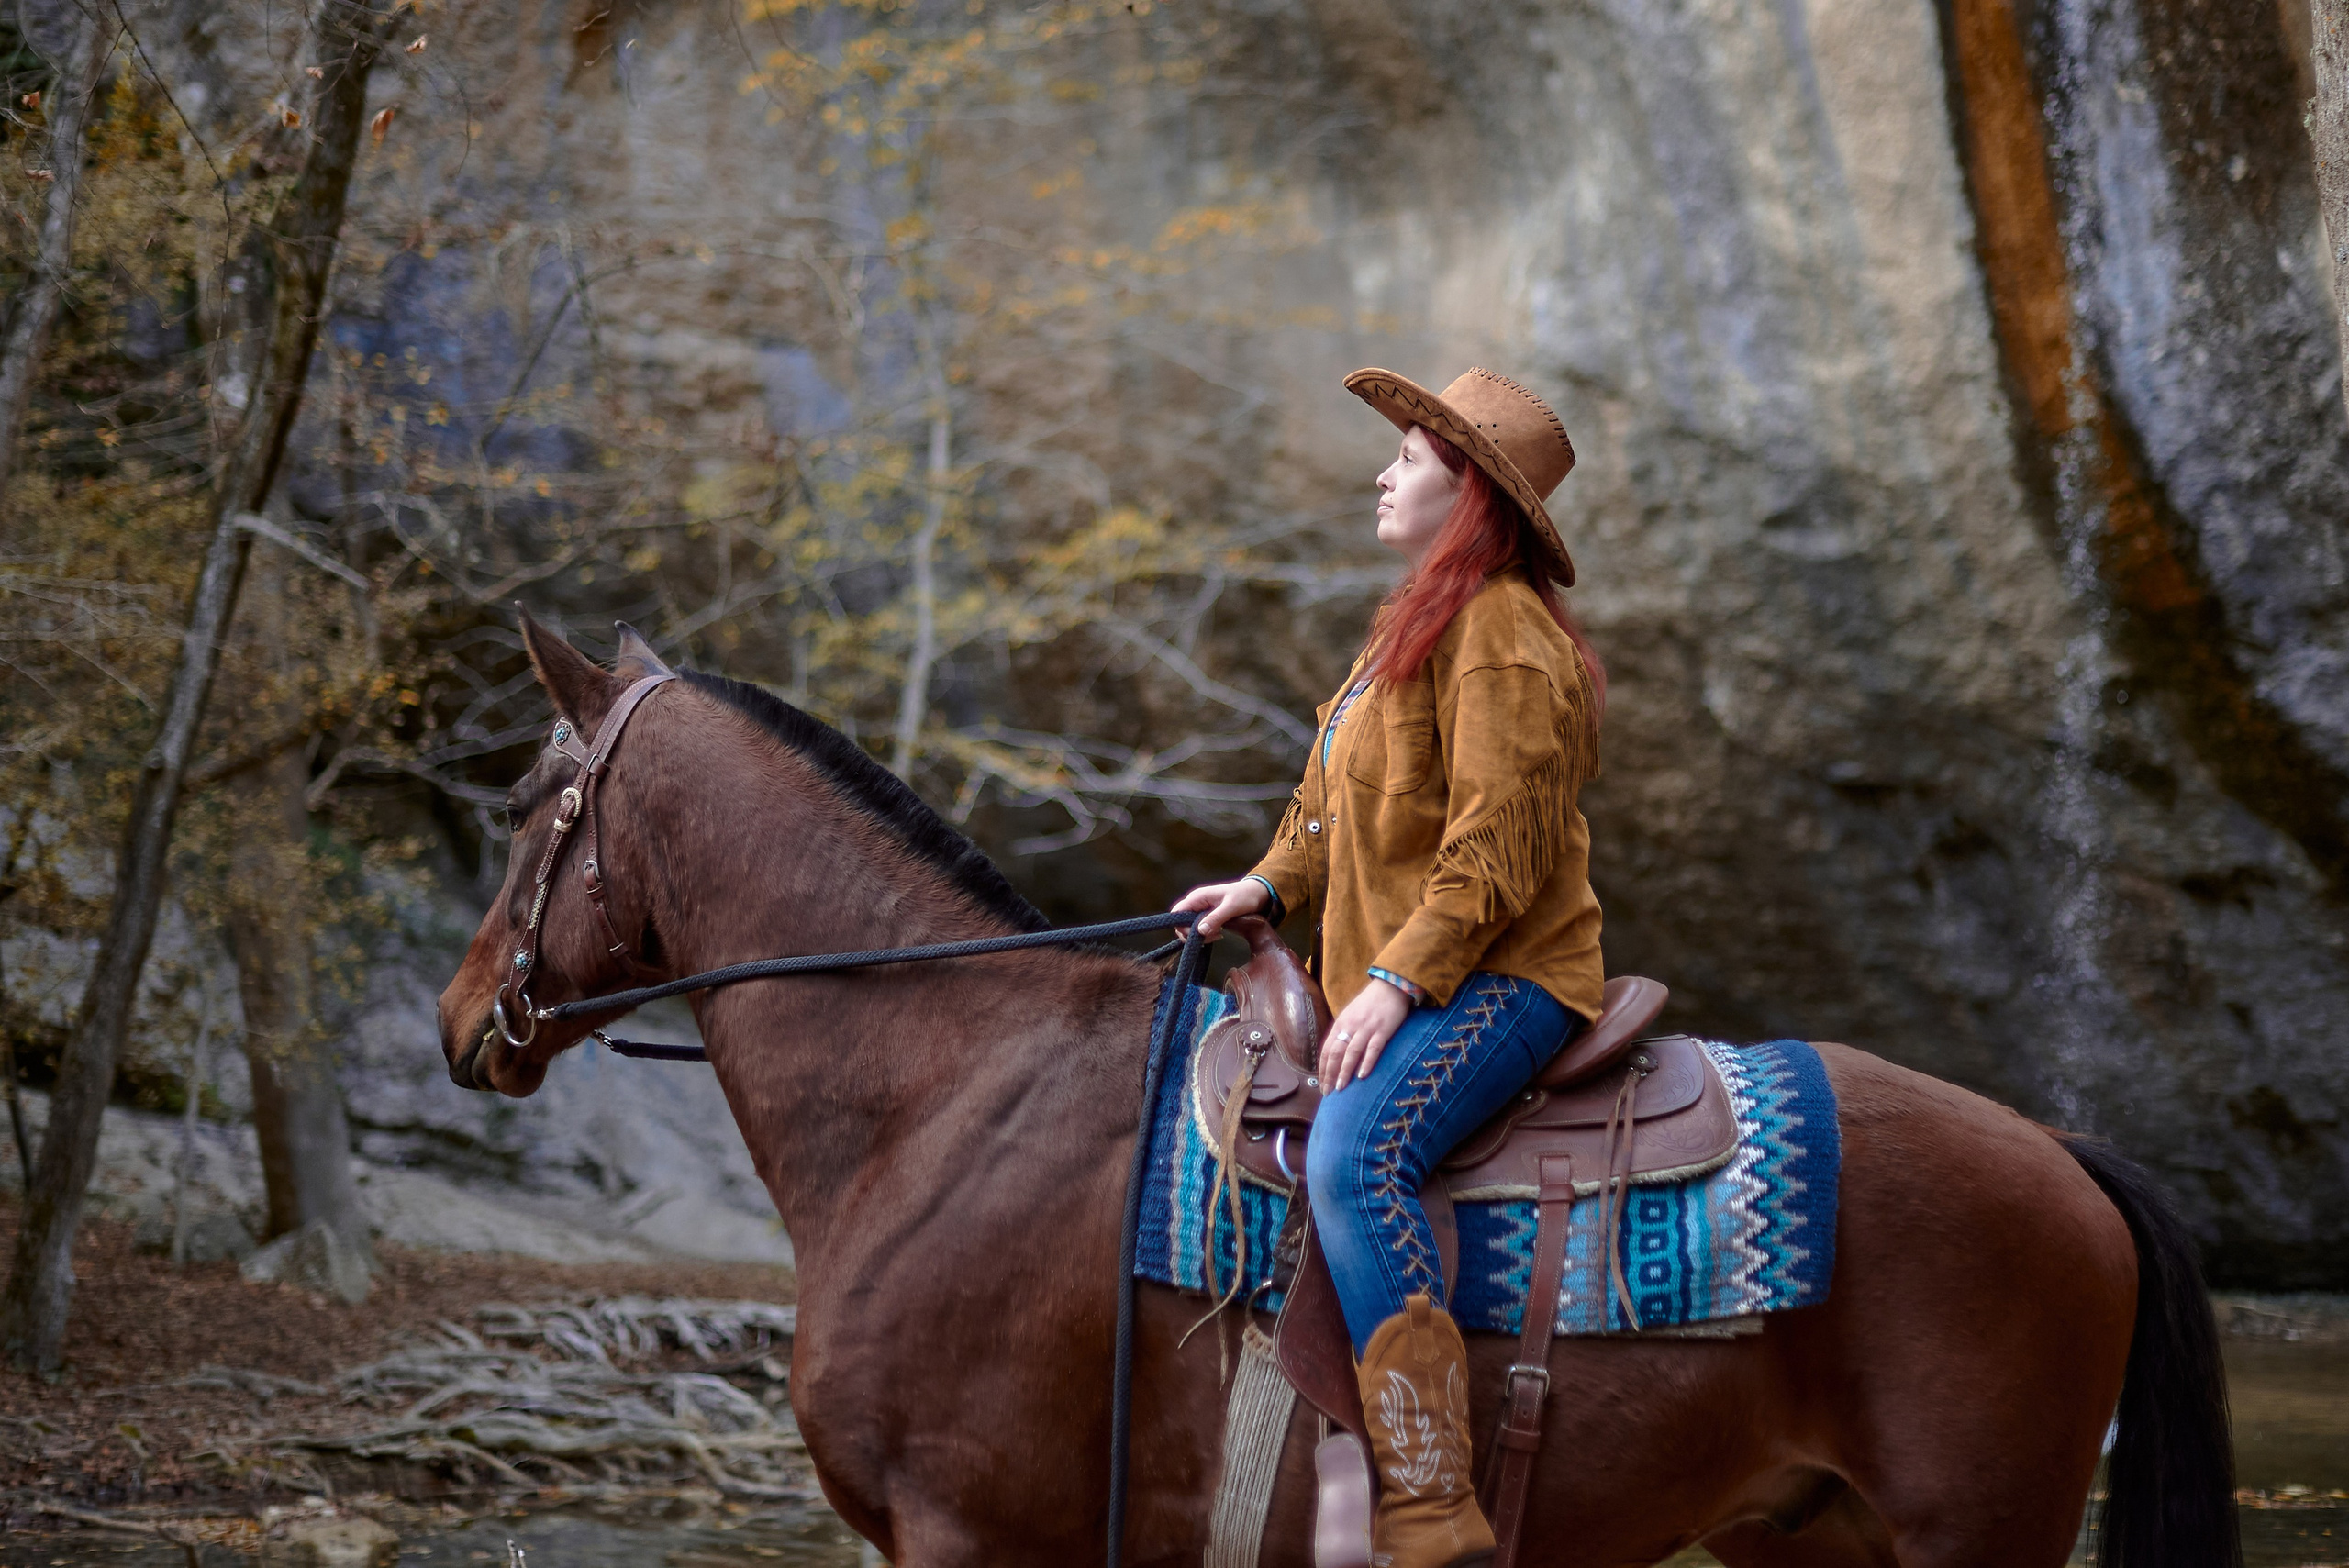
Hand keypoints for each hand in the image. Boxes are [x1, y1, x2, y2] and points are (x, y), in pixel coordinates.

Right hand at [1171, 877, 1268, 939]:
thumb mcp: (1231, 908)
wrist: (1256, 893)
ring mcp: (1200, 909)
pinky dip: (1205, 934)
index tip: (1201, 934)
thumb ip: (1215, 918)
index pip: (1176, 914)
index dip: (1182, 927)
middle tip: (1213, 935)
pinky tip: (1219, 933)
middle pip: (1180, 923)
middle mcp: (1195, 902)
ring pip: (1189, 927)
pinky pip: (1198, 927)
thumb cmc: (1245, 897)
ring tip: (1219, 934)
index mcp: (1197, 897)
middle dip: (1193, 934)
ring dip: (1201, 935)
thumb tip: (1200, 931)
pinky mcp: (1206, 915)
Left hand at [1320, 977, 1414, 1092]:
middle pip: (1336, 1053)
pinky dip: (1366, 1062)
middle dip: (1330, 1074)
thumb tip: (1335, 1056)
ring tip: (1341, 1087)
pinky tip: (1362, 1075)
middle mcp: (1350, 1026)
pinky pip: (1373, 1048)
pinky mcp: (1383, 1029)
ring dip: (1345, 1071)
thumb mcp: (1351, 1015)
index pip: (1326, 1049)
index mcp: (1341, 1023)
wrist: (1391, 986)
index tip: (1322, 1085)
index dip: (1323, 1069)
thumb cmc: (1370, 1003)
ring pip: (1351, 1053)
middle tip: (1328, 1092)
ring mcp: (1366, 1028)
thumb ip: (1343, 1033)